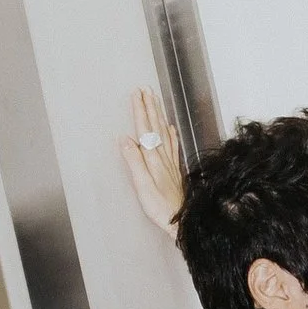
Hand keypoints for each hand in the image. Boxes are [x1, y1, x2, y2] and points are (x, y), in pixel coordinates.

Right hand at [120, 85, 183, 234]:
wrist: (182, 219)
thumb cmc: (160, 206)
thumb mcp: (142, 185)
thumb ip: (134, 161)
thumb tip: (125, 139)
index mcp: (152, 157)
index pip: (144, 128)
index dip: (140, 110)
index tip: (136, 94)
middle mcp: (162, 156)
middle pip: (155, 125)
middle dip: (149, 106)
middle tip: (145, 89)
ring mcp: (170, 161)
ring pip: (164, 131)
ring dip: (159, 114)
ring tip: (155, 100)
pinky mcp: (174, 169)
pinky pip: (173, 145)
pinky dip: (171, 133)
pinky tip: (172, 127)